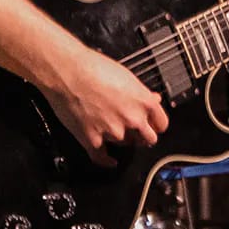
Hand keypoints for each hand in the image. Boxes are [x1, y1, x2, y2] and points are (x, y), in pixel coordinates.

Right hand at [38, 46, 168, 166]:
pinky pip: (102, 158)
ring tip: (112, 127)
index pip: (161, 125)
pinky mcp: (92, 140)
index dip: (156, 124)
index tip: (153, 125)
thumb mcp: (126, 76)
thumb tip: (152, 100)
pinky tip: (110, 160)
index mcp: (143, 102)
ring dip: (121, 139)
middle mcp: (132, 120)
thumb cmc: (94, 68)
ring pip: (125, 144)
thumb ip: (142, 93)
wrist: (66, 72)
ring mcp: (113, 132)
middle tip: (137, 131)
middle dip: (143, 135)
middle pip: (148, 139)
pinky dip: (106, 160)